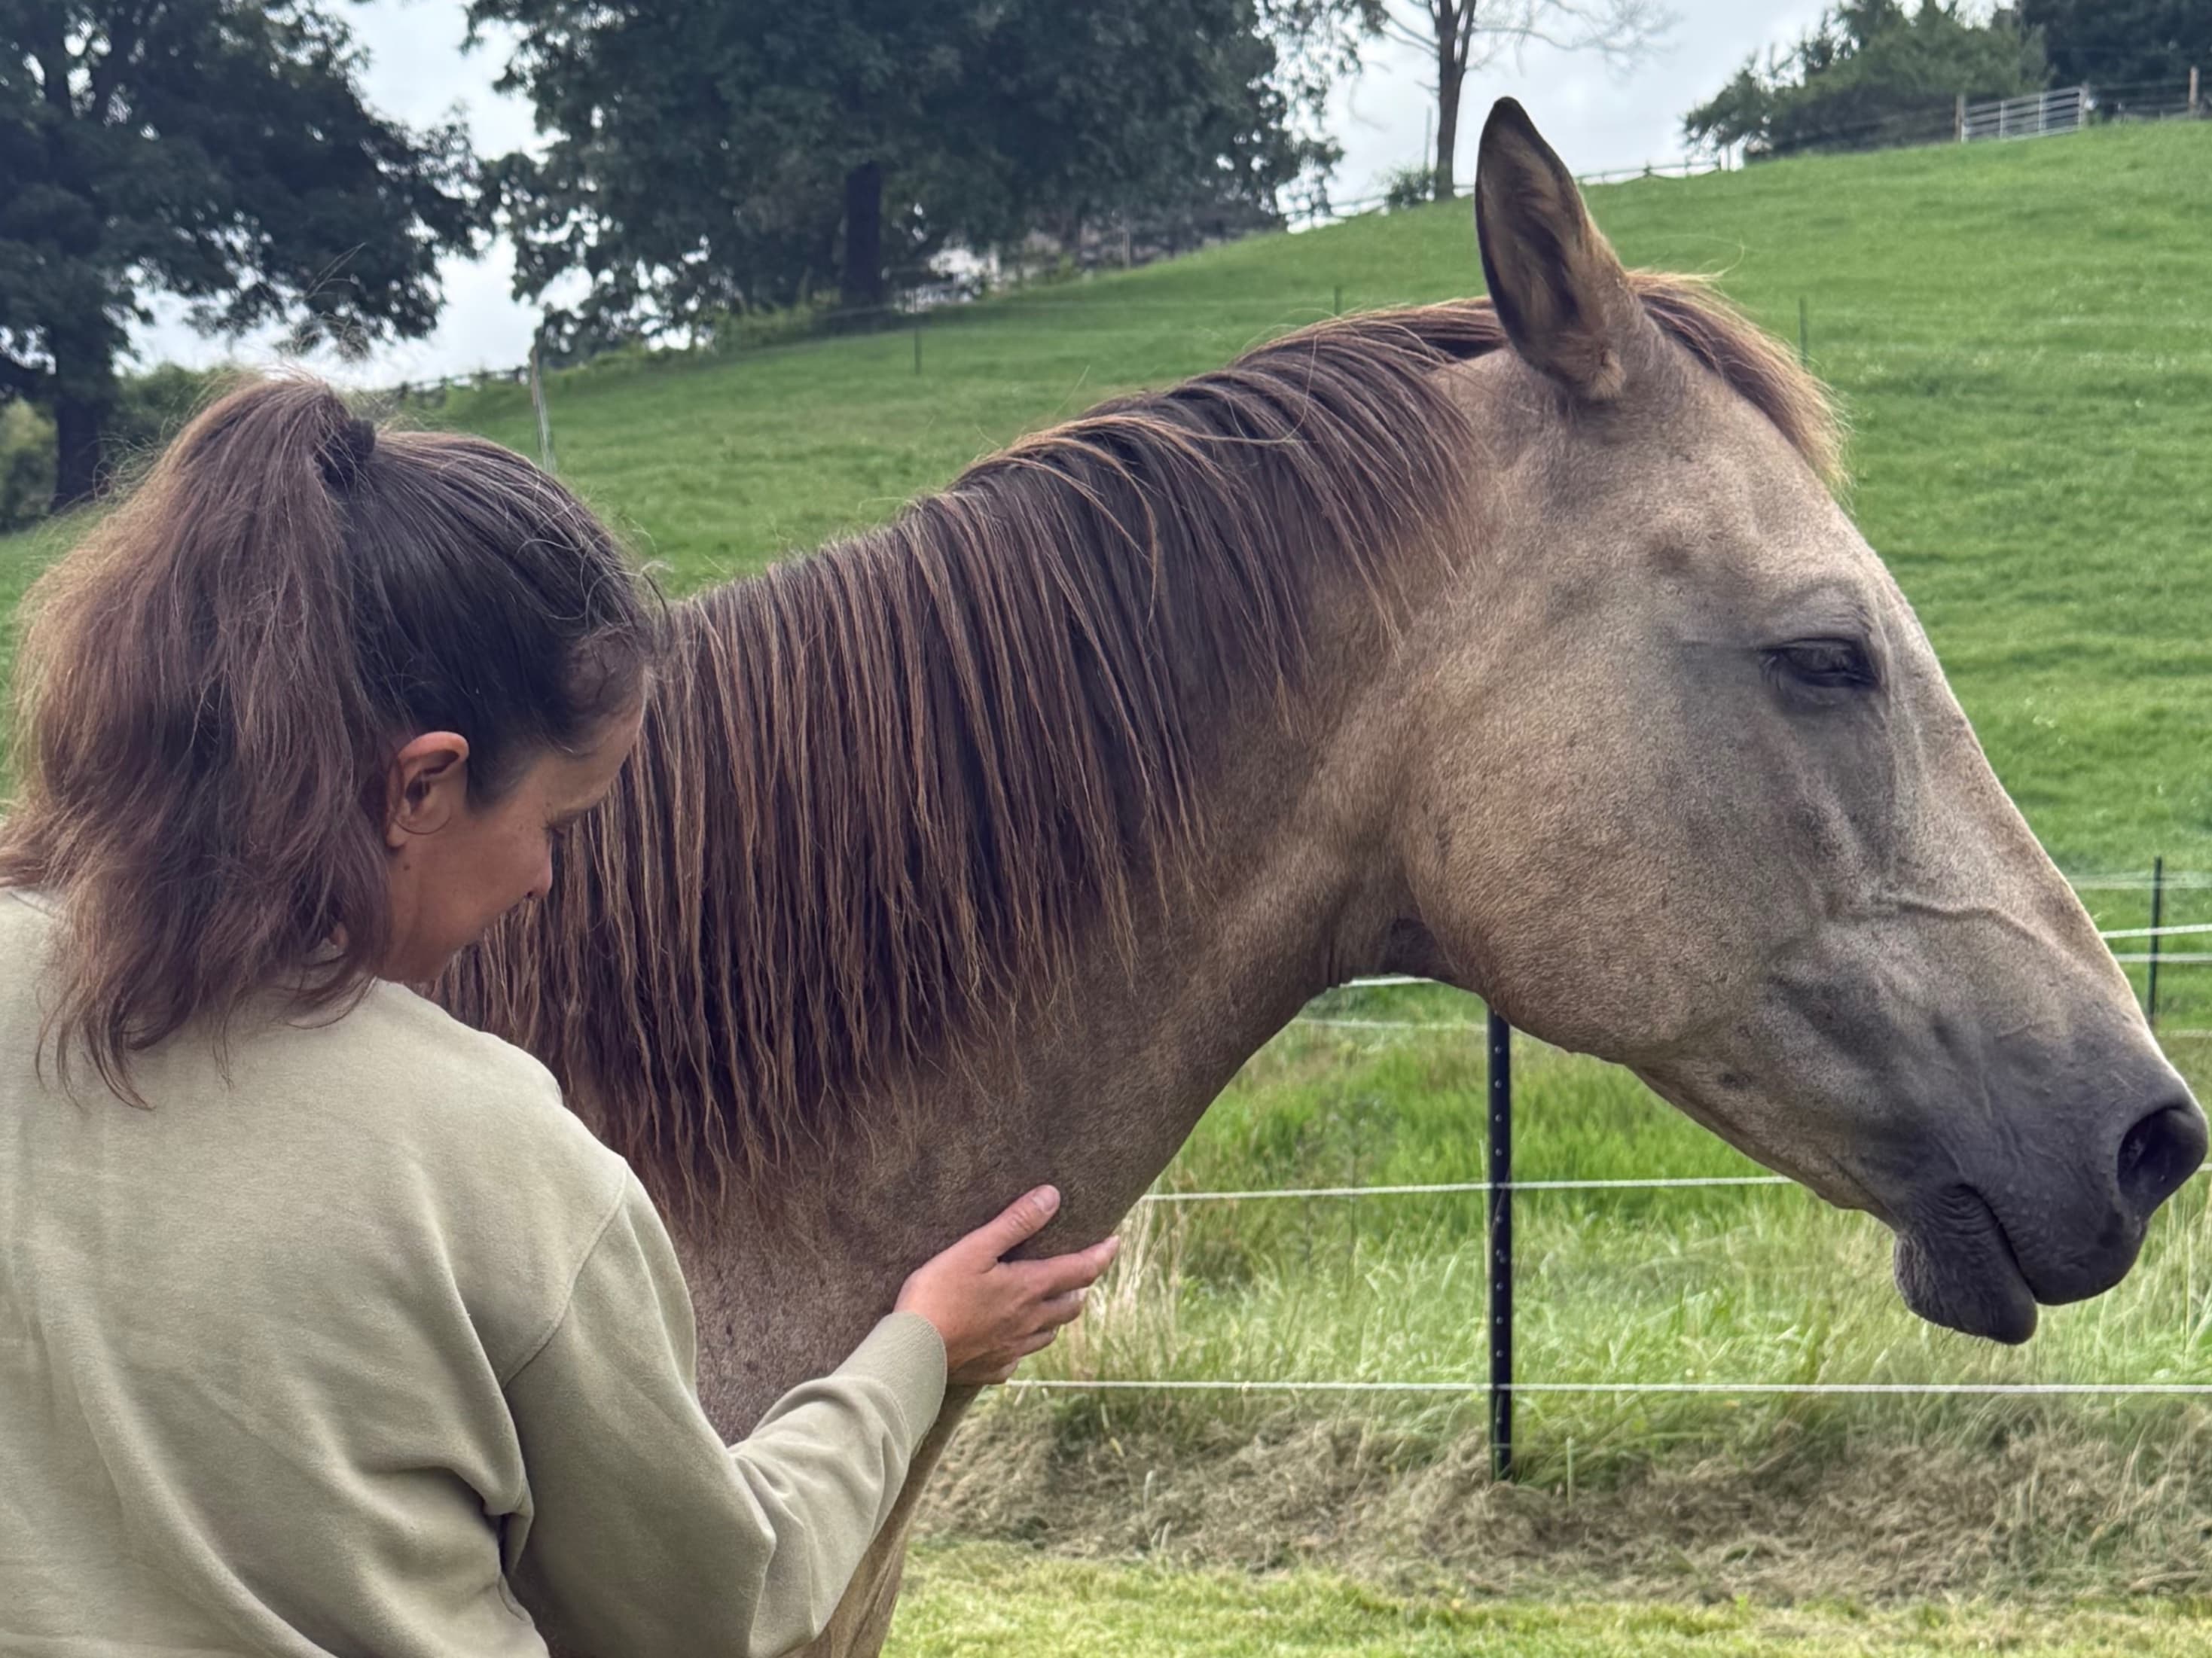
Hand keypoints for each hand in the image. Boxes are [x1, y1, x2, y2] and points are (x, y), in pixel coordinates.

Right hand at [895, 1186, 1119, 1384]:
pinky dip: (1023, 1345)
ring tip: (1051, 1303)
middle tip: (1081, 1273)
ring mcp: (1012, 1350)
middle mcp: (1029, 1323)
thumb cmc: (937, 1295)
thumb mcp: (974, 1249)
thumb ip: (1015, 1223)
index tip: (1115, 1242)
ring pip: (1049, 1334)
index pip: (1081, 1270)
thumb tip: (1052, 1196)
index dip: (1102, 1255)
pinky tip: (1010, 1339)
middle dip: (1081, 1287)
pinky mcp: (992, 1370)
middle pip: (1072, 1306)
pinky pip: (1018, 1358)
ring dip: (1057, 1316)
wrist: (912, 1354)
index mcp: (1028, 1289)